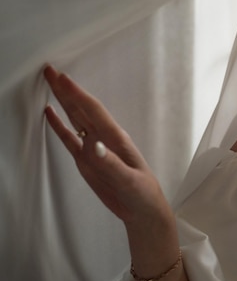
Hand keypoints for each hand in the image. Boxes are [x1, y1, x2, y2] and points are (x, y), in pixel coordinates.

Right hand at [44, 64, 189, 280]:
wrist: (141, 210)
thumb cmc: (142, 193)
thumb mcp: (129, 181)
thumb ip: (111, 164)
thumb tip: (93, 145)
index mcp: (115, 138)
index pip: (94, 111)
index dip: (78, 94)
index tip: (62, 78)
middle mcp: (103, 138)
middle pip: (82, 109)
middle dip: (67, 90)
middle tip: (50, 70)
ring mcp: (94, 148)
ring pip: (75, 119)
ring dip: (63, 101)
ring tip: (50, 83)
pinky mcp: (86, 160)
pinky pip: (70, 139)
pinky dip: (59, 126)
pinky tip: (50, 113)